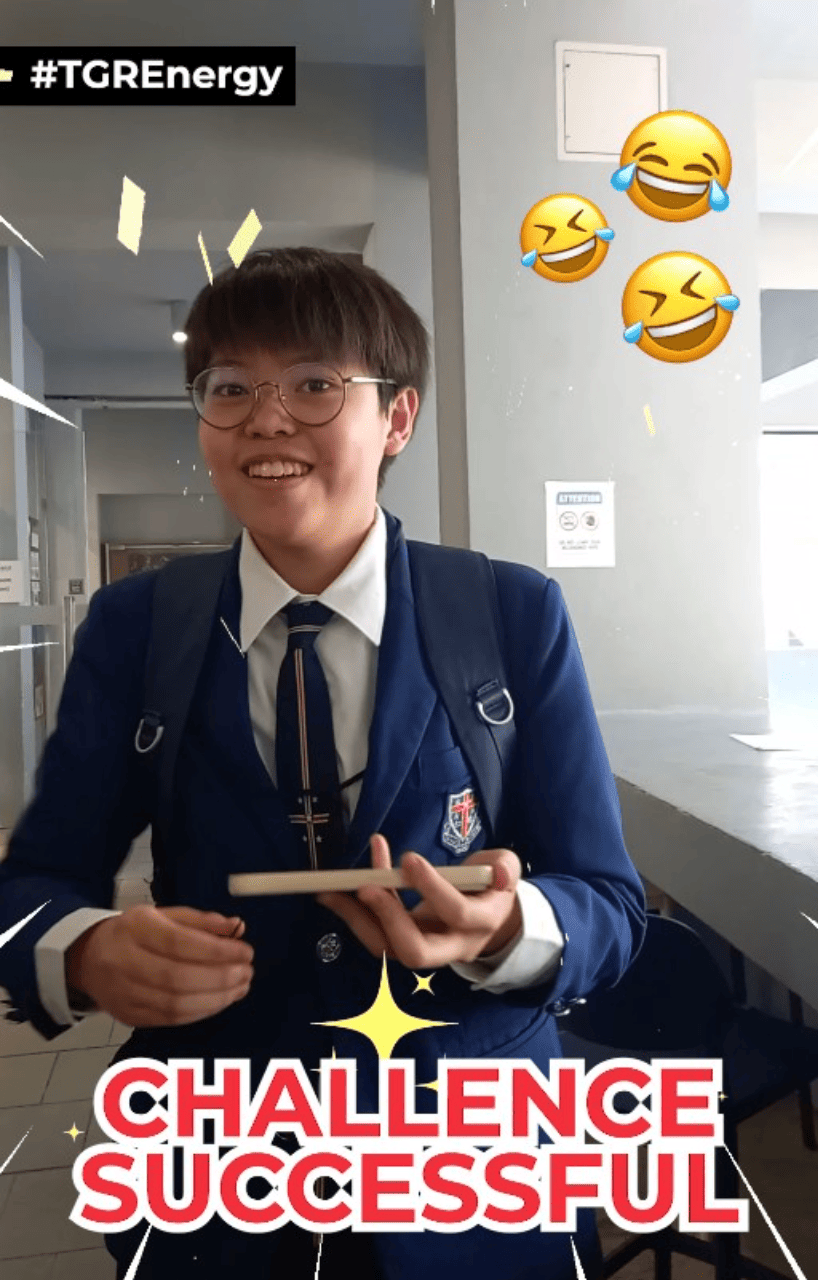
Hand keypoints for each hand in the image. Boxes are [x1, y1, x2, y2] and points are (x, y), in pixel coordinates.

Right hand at [65, 905, 254, 1027]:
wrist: (89, 958)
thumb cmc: (134, 933)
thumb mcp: (163, 915)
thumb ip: (200, 921)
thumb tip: (236, 928)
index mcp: (134, 928)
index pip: (180, 942)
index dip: (217, 950)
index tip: (245, 952)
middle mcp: (124, 960)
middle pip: (178, 977)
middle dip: (221, 978)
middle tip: (247, 972)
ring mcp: (124, 992)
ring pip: (175, 1004)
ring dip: (216, 998)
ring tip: (240, 987)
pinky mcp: (129, 1015)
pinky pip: (170, 1019)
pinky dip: (201, 1011)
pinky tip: (220, 1000)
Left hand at [317, 834, 522, 968]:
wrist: (490, 920)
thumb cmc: (493, 887)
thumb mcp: (507, 868)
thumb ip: (505, 867)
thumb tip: (498, 872)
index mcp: (481, 922)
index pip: (455, 912)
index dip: (432, 888)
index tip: (409, 858)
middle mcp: (451, 944)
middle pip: (415, 950)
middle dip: (386, 918)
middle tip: (364, 887)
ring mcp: (425, 948)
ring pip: (386, 948)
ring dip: (356, 918)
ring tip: (331, 890)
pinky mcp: (404, 942)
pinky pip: (376, 935)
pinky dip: (355, 911)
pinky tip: (341, 888)